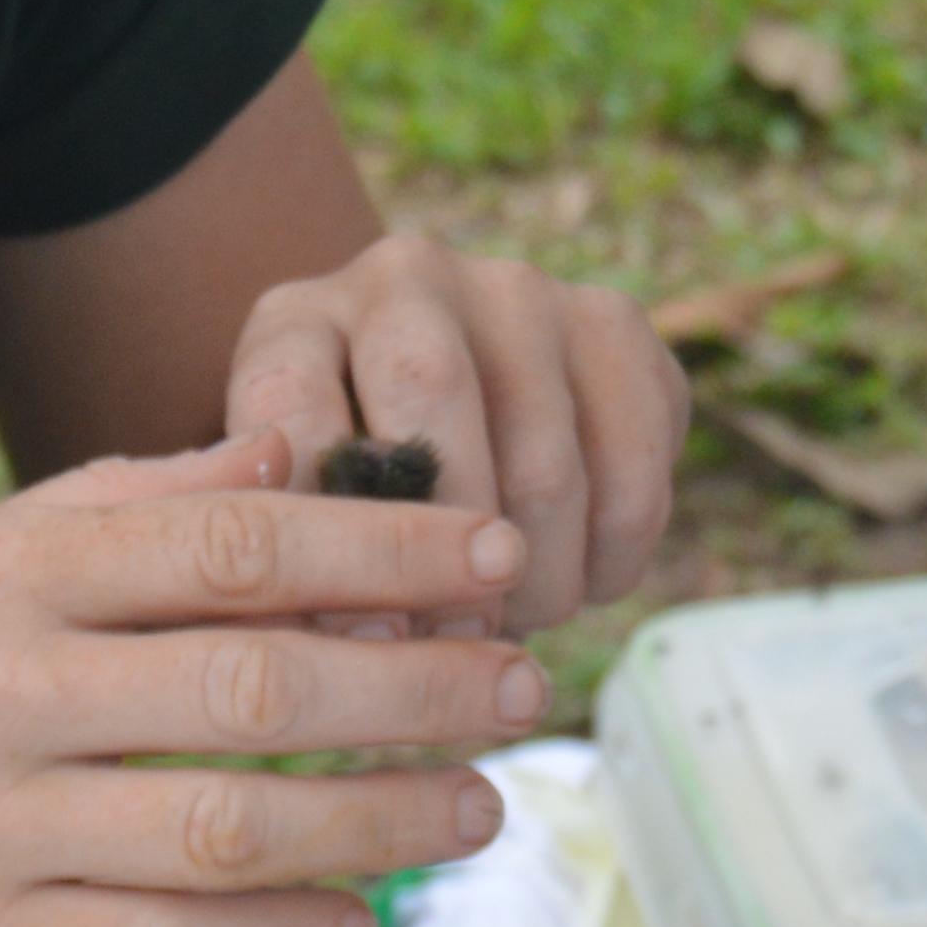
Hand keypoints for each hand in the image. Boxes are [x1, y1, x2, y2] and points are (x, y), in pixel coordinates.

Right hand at [0, 433, 551, 926]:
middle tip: (525, 685)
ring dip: (378, 821)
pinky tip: (349, 925)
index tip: (493, 557)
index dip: (381, 550)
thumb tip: (273, 456)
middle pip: (255, 680)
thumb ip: (102, 509)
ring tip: (475, 811)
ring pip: (228, 825)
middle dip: (418, 685)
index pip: (228, 540)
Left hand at [223, 231, 683, 632]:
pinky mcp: (613, 322)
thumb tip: (347, 648)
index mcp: (296, 324)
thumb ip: (298, 555)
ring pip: (545, 461)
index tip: (357, 642)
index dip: (323, 528)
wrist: (458, 417)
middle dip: (446, 546)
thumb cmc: (358, 500)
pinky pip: (636, 467)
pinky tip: (579, 577)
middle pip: (428, 393)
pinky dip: (612, 556)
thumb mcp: (298, 514)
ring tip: (514, 624)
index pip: (290, 402)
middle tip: (457, 638)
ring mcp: (517, 291)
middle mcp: (403, 278)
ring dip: (538, 580)